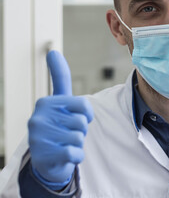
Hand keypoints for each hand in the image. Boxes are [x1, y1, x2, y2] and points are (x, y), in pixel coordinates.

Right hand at [28, 51, 93, 184]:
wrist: (47, 159)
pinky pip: (74, 153)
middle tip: (67, 134)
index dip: (86, 115)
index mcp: (46, 102)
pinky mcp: (43, 154)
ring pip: (78, 137)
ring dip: (77, 144)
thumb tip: (52, 51)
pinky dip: (76, 156)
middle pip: (81, 122)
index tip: (76, 118)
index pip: (83, 105)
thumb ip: (59, 77)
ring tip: (65, 144)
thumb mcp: (60, 101)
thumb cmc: (58, 126)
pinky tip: (66, 155)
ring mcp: (39, 136)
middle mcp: (38, 117)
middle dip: (80, 131)